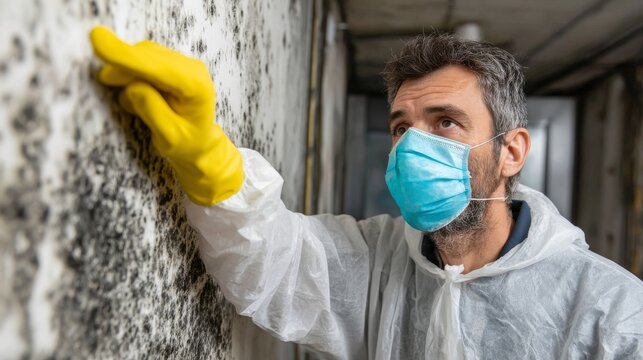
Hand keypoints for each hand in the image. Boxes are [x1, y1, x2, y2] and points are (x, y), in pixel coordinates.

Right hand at [89, 26, 242, 205]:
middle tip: (106, 79)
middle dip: (122, 64)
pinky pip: (144, 59)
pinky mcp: (171, 63)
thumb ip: (152, 110)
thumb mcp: (168, 137)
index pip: (157, 67)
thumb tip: (133, 86)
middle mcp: (193, 69)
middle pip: (148, 55)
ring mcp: (183, 63)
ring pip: (144, 55)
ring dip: (127, 71)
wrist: (198, 142)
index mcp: (196, 86)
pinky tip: (135, 94)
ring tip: (129, 101)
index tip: (96, 38)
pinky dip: (132, 73)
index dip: (125, 54)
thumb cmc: (186, 143)